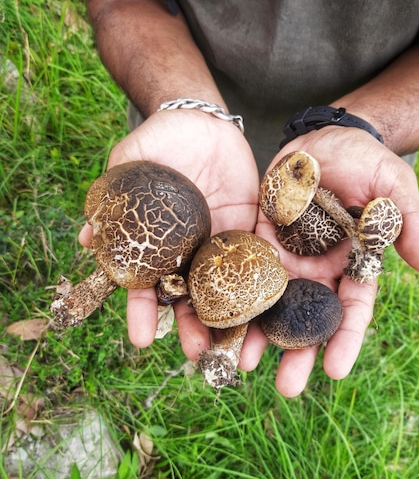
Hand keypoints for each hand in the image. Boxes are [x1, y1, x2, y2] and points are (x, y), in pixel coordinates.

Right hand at [79, 109, 259, 350]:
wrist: (203, 123)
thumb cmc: (160, 141)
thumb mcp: (130, 162)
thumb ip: (112, 195)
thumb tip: (88, 236)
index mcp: (156, 245)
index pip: (145, 286)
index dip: (143, 312)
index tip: (143, 339)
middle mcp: (187, 253)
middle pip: (189, 298)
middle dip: (192, 328)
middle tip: (198, 356)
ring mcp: (219, 246)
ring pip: (225, 289)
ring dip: (230, 319)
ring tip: (238, 350)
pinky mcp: (249, 232)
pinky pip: (257, 262)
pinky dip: (263, 287)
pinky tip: (270, 310)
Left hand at [239, 126, 418, 396]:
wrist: (324, 138)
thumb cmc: (365, 160)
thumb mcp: (392, 187)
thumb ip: (406, 224)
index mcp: (353, 263)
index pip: (352, 309)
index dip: (345, 339)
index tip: (335, 370)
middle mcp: (318, 268)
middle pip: (308, 317)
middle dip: (298, 352)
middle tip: (287, 388)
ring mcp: (286, 255)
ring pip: (272, 302)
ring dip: (259, 333)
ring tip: (241, 363)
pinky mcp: (257, 238)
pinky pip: (243, 270)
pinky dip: (233, 295)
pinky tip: (218, 318)